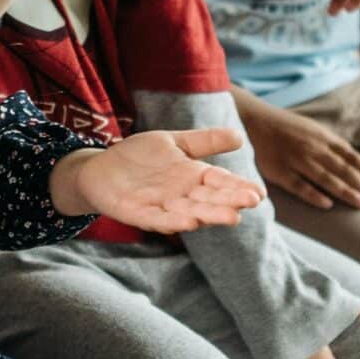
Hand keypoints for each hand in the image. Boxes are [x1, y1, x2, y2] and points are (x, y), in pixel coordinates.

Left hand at [50, 128, 262, 231]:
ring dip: (209, 215)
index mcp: (192, 176)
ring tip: (231, 217)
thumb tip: (240, 137)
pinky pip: (158, 219)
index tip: (259, 193)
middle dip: (230, 202)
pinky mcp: (138, 214)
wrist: (99, 169)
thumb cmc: (139, 158)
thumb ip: (204, 142)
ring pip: (190, 212)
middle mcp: (181, 195)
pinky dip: (174, 221)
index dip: (239, 188)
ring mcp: (161, 206)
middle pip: (210, 199)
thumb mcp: (173, 143)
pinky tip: (190, 221)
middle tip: (251, 203)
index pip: (221, 182)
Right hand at [241, 101, 359, 210]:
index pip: (352, 157)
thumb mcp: (313, 130)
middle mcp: (313, 148)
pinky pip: (299, 186)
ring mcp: (296, 160)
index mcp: (324, 137)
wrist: (252, 120)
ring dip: (347, 193)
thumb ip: (332, 146)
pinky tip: (328, 205)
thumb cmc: (286, 128)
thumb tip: (354, 164)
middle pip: (344, 170)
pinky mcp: (279, 171)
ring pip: (327, 179)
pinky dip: (314, 195)